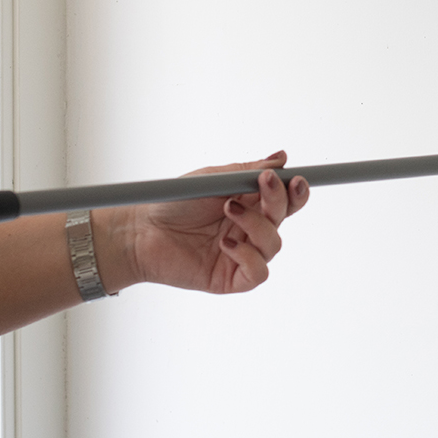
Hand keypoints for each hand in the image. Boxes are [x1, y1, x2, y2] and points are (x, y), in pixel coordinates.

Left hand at [102, 151, 309, 293]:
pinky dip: (248, 256)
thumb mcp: (212, 179)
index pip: (284, 199)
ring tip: (227, 209)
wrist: (142, 231)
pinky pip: (259, 272)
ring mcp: (242, 254)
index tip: (295, 178)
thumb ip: (247, 171)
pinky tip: (225, 244)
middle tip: (264, 184)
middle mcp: (249, 229)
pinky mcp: (232, 278)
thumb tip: (281, 159)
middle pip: (284, 218)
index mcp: (249, 203)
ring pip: (274, 244)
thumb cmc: (174, 203)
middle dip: (280, 200)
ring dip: (256, 224)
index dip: (295, 191)